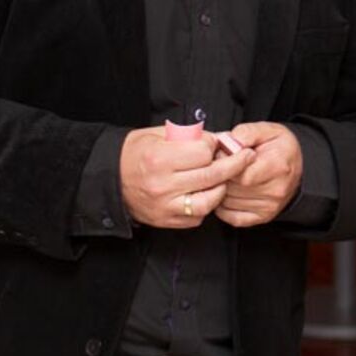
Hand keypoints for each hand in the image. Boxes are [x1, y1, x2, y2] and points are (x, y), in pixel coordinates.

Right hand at [120, 126, 255, 228]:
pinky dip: (206, 206)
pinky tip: (204, 194)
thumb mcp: (157, 135)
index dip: (212, 145)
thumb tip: (219, 138)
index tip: (212, 143)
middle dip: (233, 164)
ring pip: (209, 201)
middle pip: (212, 175)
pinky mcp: (166, 220)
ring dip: (221, 188)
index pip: (204, 151)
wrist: (109, 179)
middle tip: (245, 158)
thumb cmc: (135, 154)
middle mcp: (163, 184)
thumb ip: (188, 136)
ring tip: (223, 179)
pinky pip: (197, 217)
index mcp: (160, 158)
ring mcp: (165, 205)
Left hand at [216, 121, 305, 227]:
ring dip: (220, 190)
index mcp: (278, 166)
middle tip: (221, 164)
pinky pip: (232, 217)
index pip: (242, 175)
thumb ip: (247, 132)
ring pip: (229, 203)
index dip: (227, 165)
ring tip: (226, 176)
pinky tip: (227, 193)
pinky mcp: (263, 217)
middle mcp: (276, 190)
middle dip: (221, 176)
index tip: (225, 155)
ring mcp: (270, 206)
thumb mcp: (267, 130)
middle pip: (233, 189)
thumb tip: (230, 141)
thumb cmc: (280, 148)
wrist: (297, 166)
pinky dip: (223, 207)